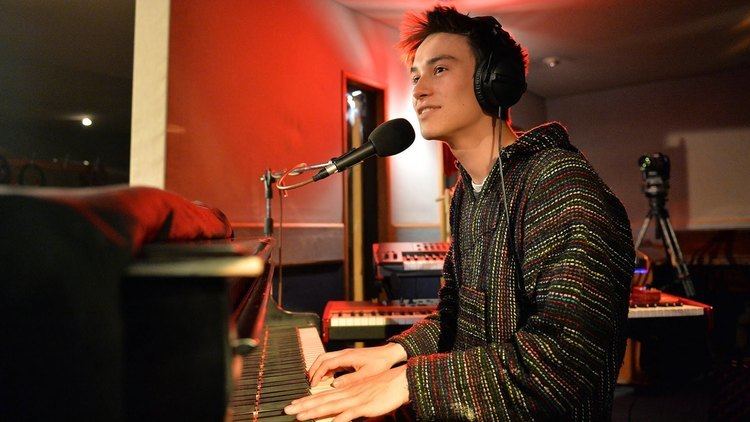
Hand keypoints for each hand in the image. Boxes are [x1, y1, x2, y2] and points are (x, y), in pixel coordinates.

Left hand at [285, 365, 409, 421]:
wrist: (401, 381)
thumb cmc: (384, 388)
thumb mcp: (365, 394)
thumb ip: (352, 403)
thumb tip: (342, 411)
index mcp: (347, 391)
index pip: (322, 396)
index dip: (306, 400)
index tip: (293, 405)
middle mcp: (347, 394)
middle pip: (321, 400)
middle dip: (303, 406)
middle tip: (286, 410)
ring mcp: (355, 400)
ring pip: (330, 406)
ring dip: (313, 412)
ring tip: (299, 416)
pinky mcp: (364, 406)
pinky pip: (349, 414)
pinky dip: (338, 419)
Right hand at [308, 342, 406, 387]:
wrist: (389, 354)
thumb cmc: (380, 363)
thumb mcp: (365, 375)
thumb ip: (349, 380)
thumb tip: (333, 385)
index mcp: (347, 356)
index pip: (325, 363)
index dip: (317, 374)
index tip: (312, 384)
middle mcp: (344, 353)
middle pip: (322, 358)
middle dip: (313, 369)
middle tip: (308, 381)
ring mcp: (345, 354)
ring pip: (326, 358)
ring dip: (319, 368)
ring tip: (314, 380)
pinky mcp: (348, 357)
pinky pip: (333, 361)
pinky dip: (326, 368)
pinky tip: (326, 378)